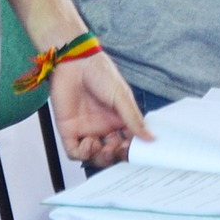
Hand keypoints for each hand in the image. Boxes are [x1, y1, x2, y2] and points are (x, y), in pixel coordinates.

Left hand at [50, 51, 152, 167]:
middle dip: (115, 156)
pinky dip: (83, 154)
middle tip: (118, 150)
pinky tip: (88, 143)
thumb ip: (134, 118)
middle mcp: (103, 126)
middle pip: (111, 153)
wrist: (74, 61)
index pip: (127, 143)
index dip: (130, 151)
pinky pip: (74, 152)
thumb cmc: (99, 72)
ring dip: (99, 157)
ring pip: (94, 156)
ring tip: (103, 147)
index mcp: (118, 119)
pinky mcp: (69, 130)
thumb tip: (151, 137)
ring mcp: (86, 129)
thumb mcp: (121, 95)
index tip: (135, 153)